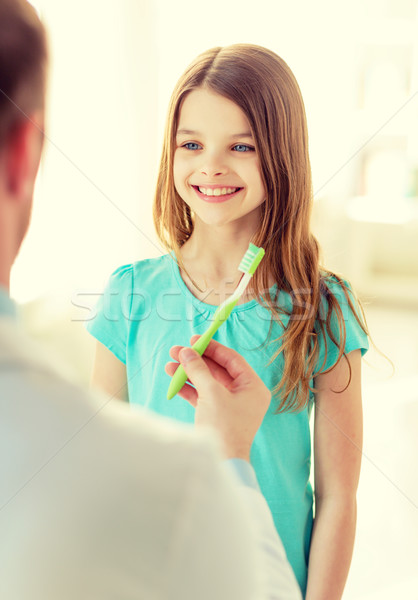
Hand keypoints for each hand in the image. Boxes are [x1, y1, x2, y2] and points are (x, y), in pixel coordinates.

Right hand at [165, 336, 270, 460]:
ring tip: (169, 366)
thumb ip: (199, 369)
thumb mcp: (211, 393)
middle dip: (196, 361)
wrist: (222, 462)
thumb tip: (187, 352)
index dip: (212, 348)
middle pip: (218, 370)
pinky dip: (189, 389)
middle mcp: (244, 395)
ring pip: (208, 382)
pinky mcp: (217, 415)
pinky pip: (203, 396)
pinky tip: (174, 382)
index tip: (194, 339)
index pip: (232, 359)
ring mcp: (230, 405)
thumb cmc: (225, 428)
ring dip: (189, 374)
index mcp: (253, 387)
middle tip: (176, 351)